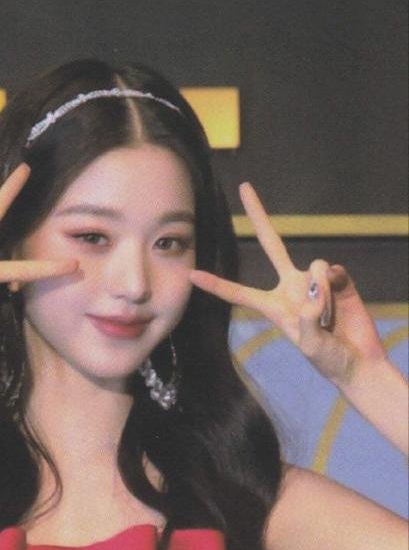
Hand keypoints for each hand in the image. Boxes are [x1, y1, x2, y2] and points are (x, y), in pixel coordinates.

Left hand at [189, 183, 386, 386]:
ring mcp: (314, 281)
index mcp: (273, 307)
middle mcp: (291, 287)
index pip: (238, 293)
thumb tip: (313, 292)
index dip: (216, 284)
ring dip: (321, 293)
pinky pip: (332, 271)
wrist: (359, 361)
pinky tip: (339, 302)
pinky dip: (335, 285)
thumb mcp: (310, 346)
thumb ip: (308, 320)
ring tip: (328, 318)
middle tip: (244, 188)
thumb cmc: (329, 360)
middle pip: (271, 243)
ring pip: (314, 266)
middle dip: (259, 216)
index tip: (191, 274)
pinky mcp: (337, 280)